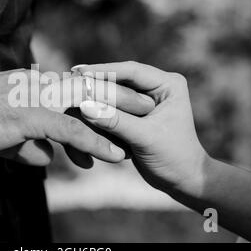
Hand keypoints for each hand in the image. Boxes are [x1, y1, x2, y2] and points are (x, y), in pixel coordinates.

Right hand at [0, 69, 153, 166]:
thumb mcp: (5, 135)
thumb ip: (30, 144)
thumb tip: (48, 158)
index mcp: (34, 85)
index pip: (77, 87)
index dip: (103, 97)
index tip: (124, 108)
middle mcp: (38, 85)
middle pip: (89, 87)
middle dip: (120, 98)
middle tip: (147, 109)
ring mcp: (33, 97)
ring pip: (85, 103)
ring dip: (115, 118)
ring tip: (141, 132)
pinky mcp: (26, 115)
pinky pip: (68, 127)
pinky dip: (93, 141)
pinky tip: (112, 154)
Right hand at [76, 62, 207, 194]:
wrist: (181, 180)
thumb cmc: (173, 158)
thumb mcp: (145, 138)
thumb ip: (116, 122)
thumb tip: (85, 106)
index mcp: (168, 84)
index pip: (132, 71)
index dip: (104, 71)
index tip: (80, 72)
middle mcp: (155, 87)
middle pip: (119, 79)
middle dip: (95, 82)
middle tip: (69, 79)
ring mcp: (144, 100)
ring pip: (112, 93)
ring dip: (93, 96)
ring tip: (69, 91)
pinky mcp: (134, 114)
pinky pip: (111, 107)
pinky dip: (97, 111)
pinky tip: (79, 108)